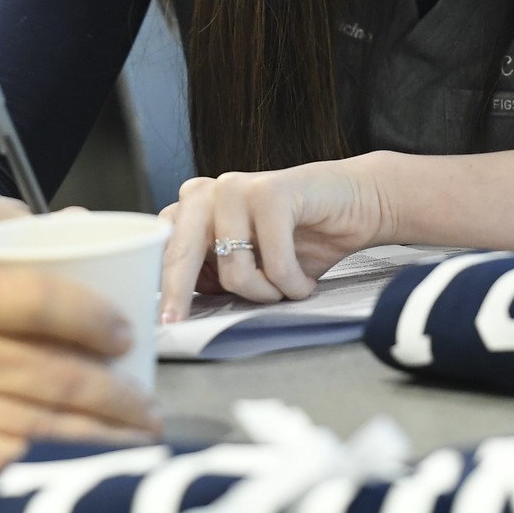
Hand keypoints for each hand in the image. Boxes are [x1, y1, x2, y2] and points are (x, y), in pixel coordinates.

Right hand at [0, 271, 160, 497]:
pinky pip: (8, 462)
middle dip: (116, 390)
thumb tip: (43, 324)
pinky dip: (54, 466)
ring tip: (135, 437)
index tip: (122, 334)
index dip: (92, 317)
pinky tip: (84, 469)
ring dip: (103, 432)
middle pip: (57, 368)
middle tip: (146, 401)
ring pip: (46, 418)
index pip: (39, 298)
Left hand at [158, 156, 393, 322]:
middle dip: (177, 293)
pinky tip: (305, 281)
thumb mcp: (246, 262)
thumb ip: (212, 272)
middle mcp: (208, 192)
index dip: (158, 285)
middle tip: (174, 325)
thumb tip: (176, 303)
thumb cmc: (298, 239)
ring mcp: (236, 187)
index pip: (162, 247)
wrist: (355, 203)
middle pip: (181, 253)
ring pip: (233, 270)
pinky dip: (292, 284)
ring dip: (265, 293)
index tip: (159, 321)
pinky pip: (273, 263)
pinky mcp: (270, 191)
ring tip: (285, 288)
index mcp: (195, 207)